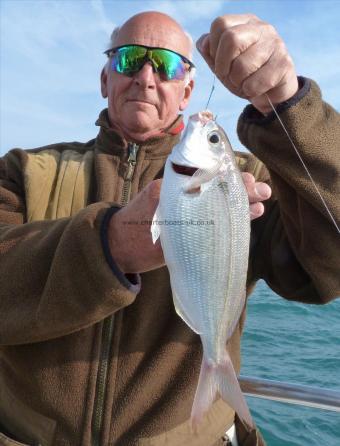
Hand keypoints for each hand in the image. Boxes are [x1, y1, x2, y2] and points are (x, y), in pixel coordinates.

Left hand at [108, 174, 270, 273]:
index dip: (226, 170)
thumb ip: (174, 193)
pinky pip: (221, 221)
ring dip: (243, 201)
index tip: (241, 172)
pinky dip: (236, 218)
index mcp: (179, 185)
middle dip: (241, 187)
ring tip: (263, 200)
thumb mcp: (154, 203)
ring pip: (224, 204)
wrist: (122, 246)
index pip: (209, 172)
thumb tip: (196, 181)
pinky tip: (253, 213)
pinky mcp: (199, 230)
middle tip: (260, 189)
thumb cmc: (135, 221)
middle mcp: (190, 196)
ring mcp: (196, 214)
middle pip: (220, 187)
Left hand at [197, 14, 298, 113]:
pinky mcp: (284, 63)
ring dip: (237, 82)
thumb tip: (204, 44)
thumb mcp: (223, 63)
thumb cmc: (244, 75)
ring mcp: (275, 44)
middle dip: (223, 65)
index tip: (219, 63)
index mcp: (244, 23)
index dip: (213, 48)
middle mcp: (261, 28)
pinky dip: (250, 91)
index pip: (219, 24)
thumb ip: (210, 51)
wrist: (271, 93)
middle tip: (228, 76)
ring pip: (242, 66)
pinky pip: (255, 82)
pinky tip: (256, 89)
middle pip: (231, 39)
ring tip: (243, 84)